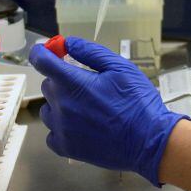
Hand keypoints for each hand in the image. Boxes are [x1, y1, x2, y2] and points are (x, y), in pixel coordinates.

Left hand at [29, 36, 186, 185]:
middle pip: (48, 85)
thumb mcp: (120, 67)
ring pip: (49, 109)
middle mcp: (61, 105)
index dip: (41, 52)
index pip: (41, 61)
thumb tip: (67, 42)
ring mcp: (61, 129)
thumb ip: (90, 52)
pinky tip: (81, 126)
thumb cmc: (138, 102)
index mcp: (72, 83)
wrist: (149, 141)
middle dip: (62, 80)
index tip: (45, 51)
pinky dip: (62, 127)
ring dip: (61, 104)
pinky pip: (52, 133)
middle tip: (86, 85)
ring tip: (86, 108)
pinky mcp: (66, 148)